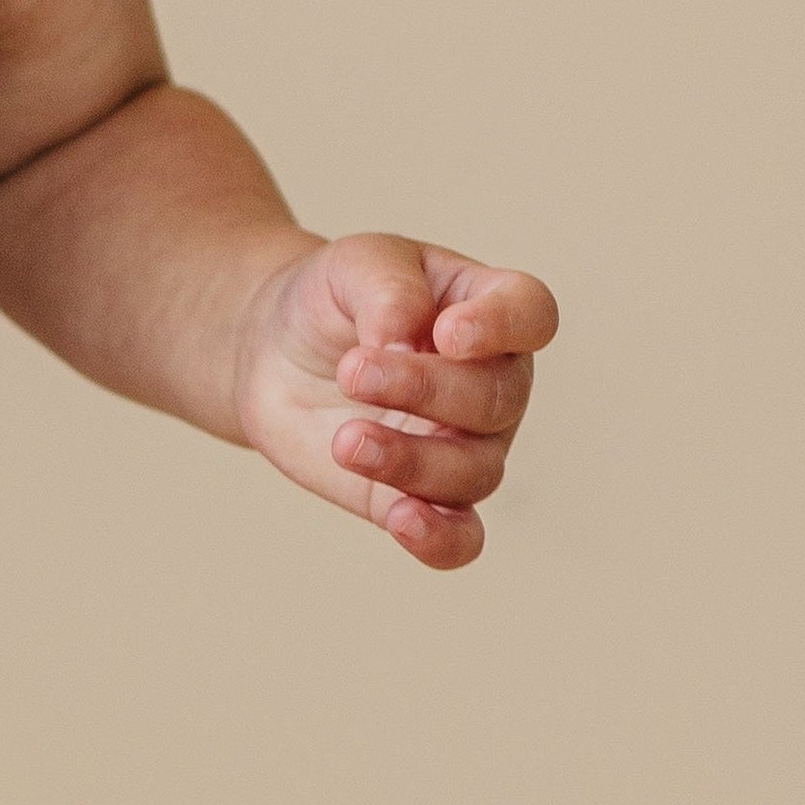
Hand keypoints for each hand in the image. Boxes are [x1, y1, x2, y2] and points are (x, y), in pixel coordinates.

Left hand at [234, 232, 556, 571]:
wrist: (273, 352)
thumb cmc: (332, 299)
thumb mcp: (353, 265)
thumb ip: (389, 291)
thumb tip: (404, 339)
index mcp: (487, 310)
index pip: (530, 314)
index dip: (502, 326)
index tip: (446, 333)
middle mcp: (491, 384)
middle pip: (496, 399)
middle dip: (426, 389)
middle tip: (352, 372)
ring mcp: (461, 446)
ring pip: (475, 471)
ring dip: (412, 459)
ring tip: (346, 440)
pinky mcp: (419, 498)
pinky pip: (459, 537)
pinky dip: (441, 539)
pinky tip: (403, 520)